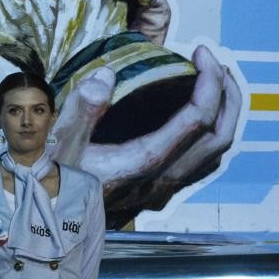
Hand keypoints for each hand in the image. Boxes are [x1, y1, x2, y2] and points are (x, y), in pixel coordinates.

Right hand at [52, 45, 240, 228]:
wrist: (50, 226)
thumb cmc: (51, 183)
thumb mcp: (59, 143)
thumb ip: (83, 109)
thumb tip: (107, 75)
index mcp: (144, 163)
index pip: (198, 119)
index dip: (210, 81)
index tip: (201, 53)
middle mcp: (163, 179)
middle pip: (221, 136)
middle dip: (228, 95)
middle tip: (216, 63)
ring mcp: (163, 190)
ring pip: (216, 154)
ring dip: (224, 117)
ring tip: (215, 86)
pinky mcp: (156, 194)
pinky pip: (201, 164)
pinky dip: (210, 136)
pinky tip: (193, 123)